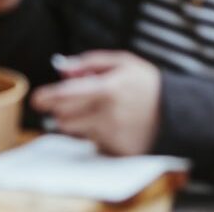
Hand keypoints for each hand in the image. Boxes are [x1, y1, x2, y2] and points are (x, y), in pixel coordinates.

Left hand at [31, 52, 162, 156]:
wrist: (177, 113)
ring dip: (76, 122)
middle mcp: (107, 115)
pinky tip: (112, 125)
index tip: (36, 99)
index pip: (66, 95)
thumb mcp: (123, 62)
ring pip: (76, 132)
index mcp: (107, 89)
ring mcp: (112, 136)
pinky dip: (95, 134)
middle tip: (70, 103)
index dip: (47, 97)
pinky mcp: (116, 151)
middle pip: (65, 117)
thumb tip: (62, 66)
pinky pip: (93, 144)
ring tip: (95, 112)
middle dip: (61, 109)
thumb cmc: (146, 84)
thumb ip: (90, 62)